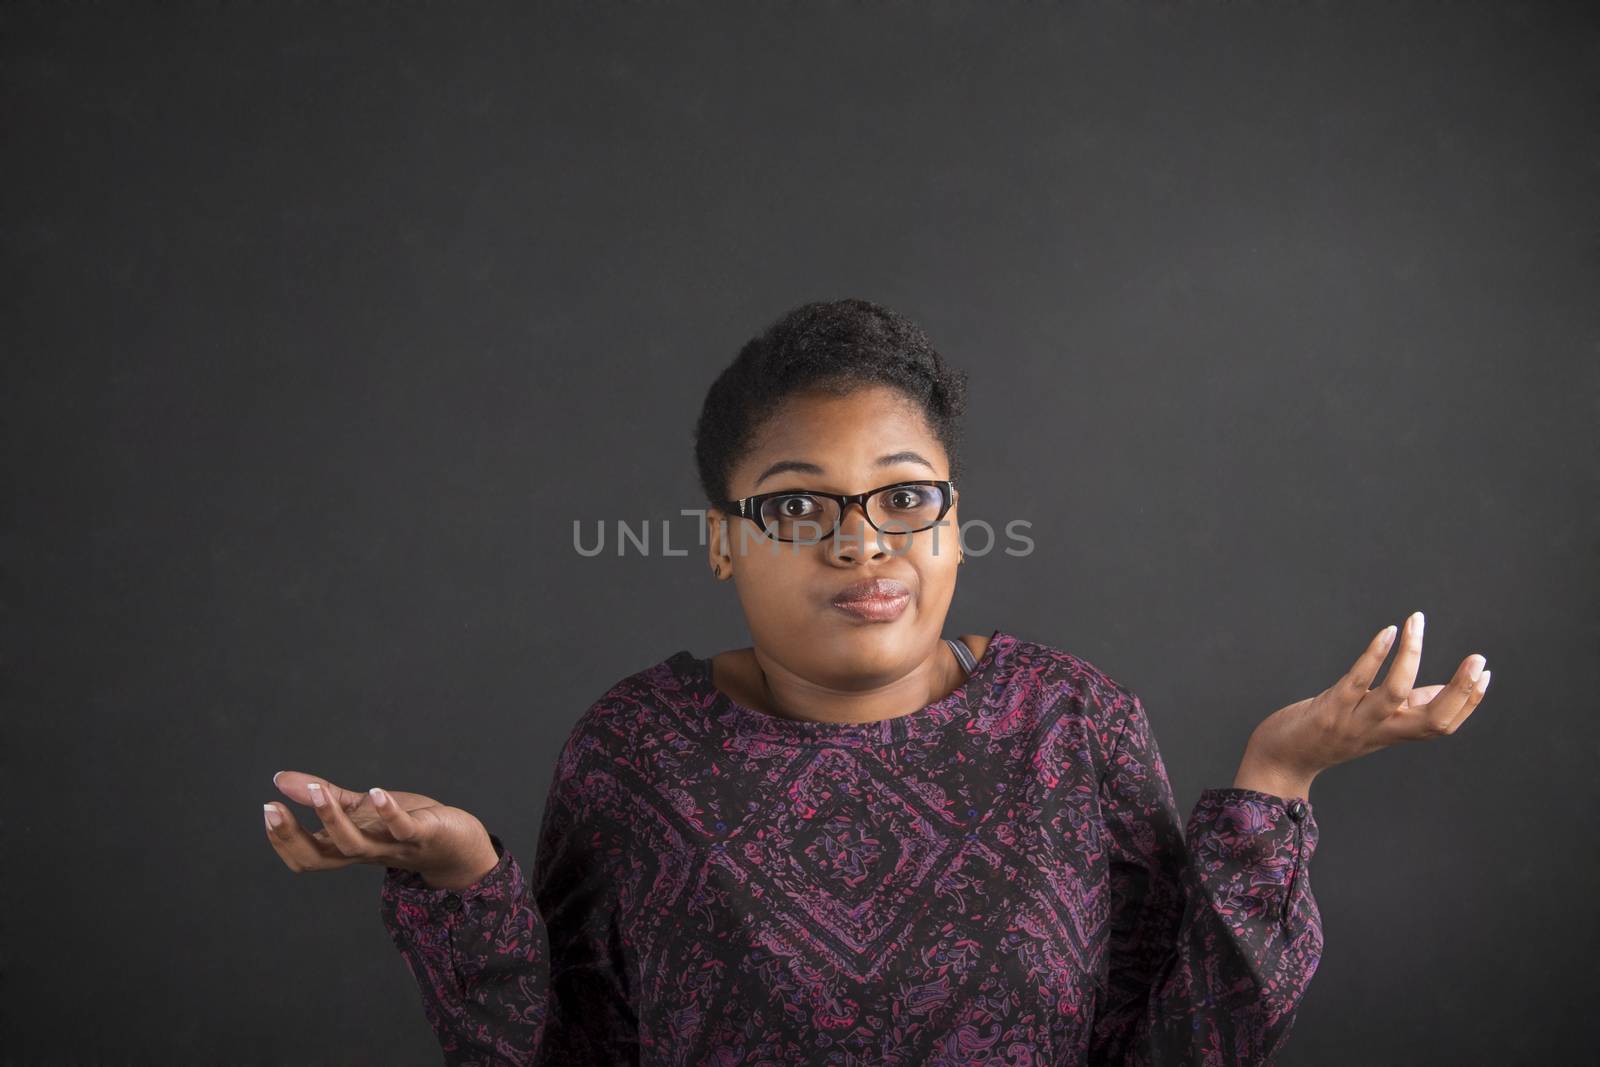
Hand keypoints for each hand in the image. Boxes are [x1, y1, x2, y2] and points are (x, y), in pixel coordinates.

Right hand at [262, 770, 500, 890]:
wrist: (457, 846)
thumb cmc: (406, 826)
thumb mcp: (361, 810)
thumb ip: (327, 798)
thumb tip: (280, 779)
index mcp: (348, 848)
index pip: (305, 856)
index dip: (282, 839)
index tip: (267, 810)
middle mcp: (366, 852)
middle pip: (320, 857)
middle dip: (291, 836)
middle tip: (271, 809)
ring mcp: (393, 846)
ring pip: (354, 844)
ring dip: (332, 818)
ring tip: (317, 791)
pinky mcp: (422, 835)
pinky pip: (402, 829)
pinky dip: (387, 813)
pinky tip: (375, 792)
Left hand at [1237, 612, 1491, 795]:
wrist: (1280, 762)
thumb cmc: (1326, 735)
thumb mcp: (1371, 724)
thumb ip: (1404, 708)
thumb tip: (1440, 689)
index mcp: (1393, 734)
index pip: (1443, 724)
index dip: (1468, 702)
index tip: (1485, 673)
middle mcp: (1379, 732)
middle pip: (1434, 720)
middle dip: (1460, 691)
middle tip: (1478, 660)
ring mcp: (1354, 722)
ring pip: (1395, 693)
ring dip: (1411, 656)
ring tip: (1417, 624)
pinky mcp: (1329, 710)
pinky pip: (1357, 680)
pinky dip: (1375, 655)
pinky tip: (1387, 632)